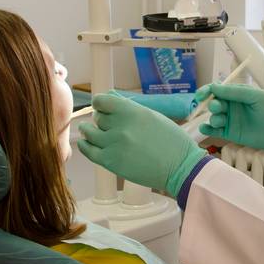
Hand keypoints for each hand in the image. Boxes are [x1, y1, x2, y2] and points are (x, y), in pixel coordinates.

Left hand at [77, 92, 207, 195]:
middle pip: (98, 117)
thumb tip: (110, 95)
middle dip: (100, 119)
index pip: (103, 101)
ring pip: (90, 133)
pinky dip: (84, 145)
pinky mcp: (110, 162)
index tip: (101, 106)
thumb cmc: (172, 141)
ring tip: (89, 130)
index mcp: (133, 112)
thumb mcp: (154, 116)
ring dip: (88, 130)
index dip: (100, 103)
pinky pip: (88, 151)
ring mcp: (113, 145)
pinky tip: (85, 142)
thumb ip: (130, 106)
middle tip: (104, 123)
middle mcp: (121, 127)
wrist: (179, 168)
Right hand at [194, 84, 263, 153]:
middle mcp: (232, 106)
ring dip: (212, 117)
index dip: (207, 91)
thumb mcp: (255, 96)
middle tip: (218, 108)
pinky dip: (207, 129)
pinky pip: (215, 131)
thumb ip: (235, 92)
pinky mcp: (231, 134)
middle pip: (213, 103)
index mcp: (237, 94)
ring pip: (213, 117)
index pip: (217, 90)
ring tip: (220, 120)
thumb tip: (214, 87)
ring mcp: (231, 120)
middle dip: (211, 104)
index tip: (201, 95)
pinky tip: (205, 129)